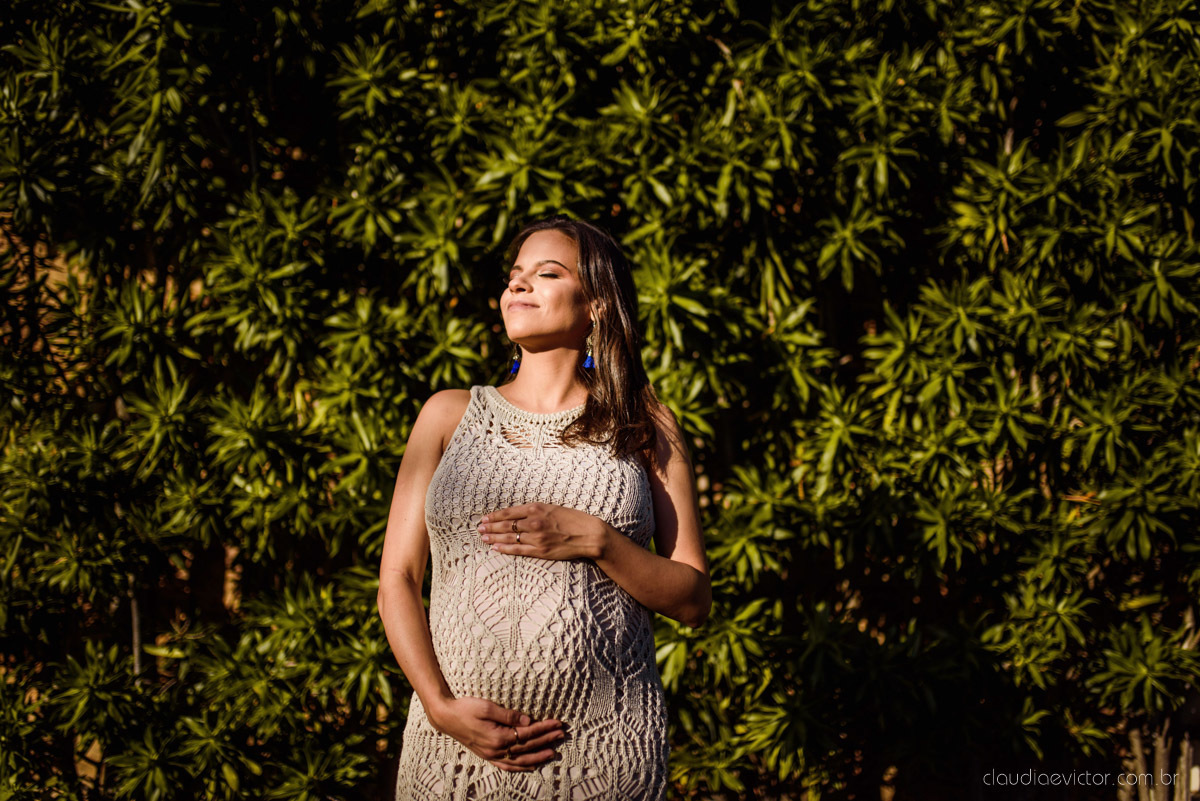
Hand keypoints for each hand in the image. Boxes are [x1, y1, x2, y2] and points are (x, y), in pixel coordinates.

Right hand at [427, 696, 565, 771]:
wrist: (446, 717)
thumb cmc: (466, 708)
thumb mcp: (487, 707)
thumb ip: (508, 715)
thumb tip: (528, 720)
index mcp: (498, 737)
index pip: (528, 733)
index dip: (544, 728)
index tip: (557, 723)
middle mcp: (496, 750)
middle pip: (527, 746)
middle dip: (546, 741)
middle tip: (561, 735)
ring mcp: (491, 755)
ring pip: (520, 760)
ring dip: (538, 756)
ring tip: (553, 752)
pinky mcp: (487, 755)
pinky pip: (507, 766)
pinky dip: (521, 766)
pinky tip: (531, 765)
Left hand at [478, 502, 604, 560]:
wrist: (588, 534)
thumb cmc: (572, 519)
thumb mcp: (552, 508)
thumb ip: (535, 511)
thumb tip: (517, 514)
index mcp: (537, 508)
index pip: (509, 512)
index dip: (495, 516)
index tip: (485, 518)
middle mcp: (534, 522)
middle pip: (506, 525)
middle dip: (490, 527)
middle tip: (479, 528)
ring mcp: (537, 537)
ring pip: (510, 537)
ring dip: (494, 537)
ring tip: (483, 537)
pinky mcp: (541, 550)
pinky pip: (519, 550)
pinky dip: (506, 548)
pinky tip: (496, 547)